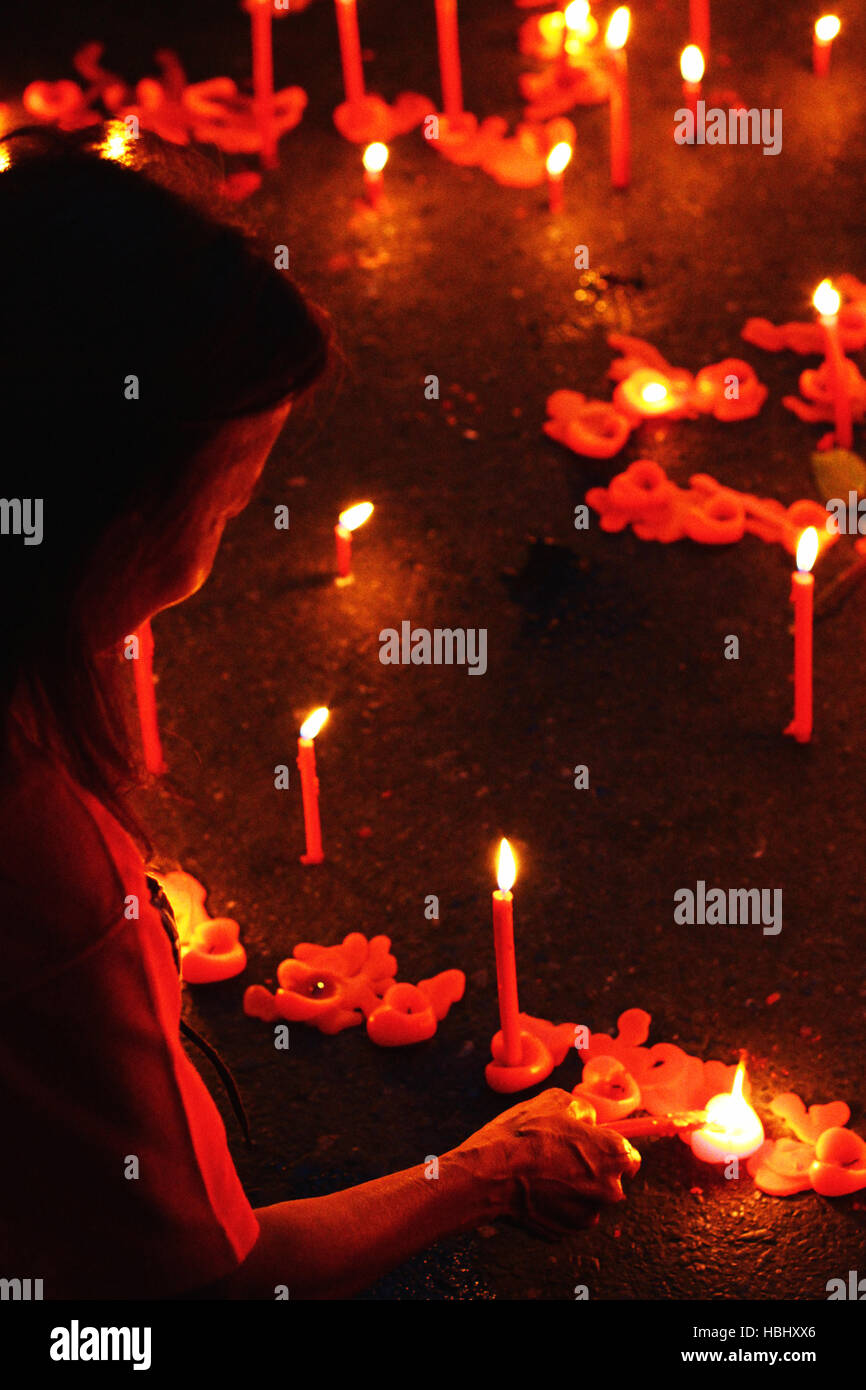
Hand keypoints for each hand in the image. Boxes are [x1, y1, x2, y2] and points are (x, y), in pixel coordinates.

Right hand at [446, 1088, 640, 1236]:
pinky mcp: (566, 1232)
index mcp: (615, 1154)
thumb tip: (589, 1121)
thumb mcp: (559, 1101)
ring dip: (573, 1190)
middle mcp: (610, 1189)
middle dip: (590, 1171)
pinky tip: (535, 1190)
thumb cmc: (526, 1132)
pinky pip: (566, 1215)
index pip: (630, 1157)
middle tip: (561, 1157)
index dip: (610, 1150)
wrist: (492, 1171)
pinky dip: (556, 1205)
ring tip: (542, 1173)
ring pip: (587, 1200)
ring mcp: (588, 1214)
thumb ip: (584, 1111)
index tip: (595, 1148)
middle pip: (609, 1180)